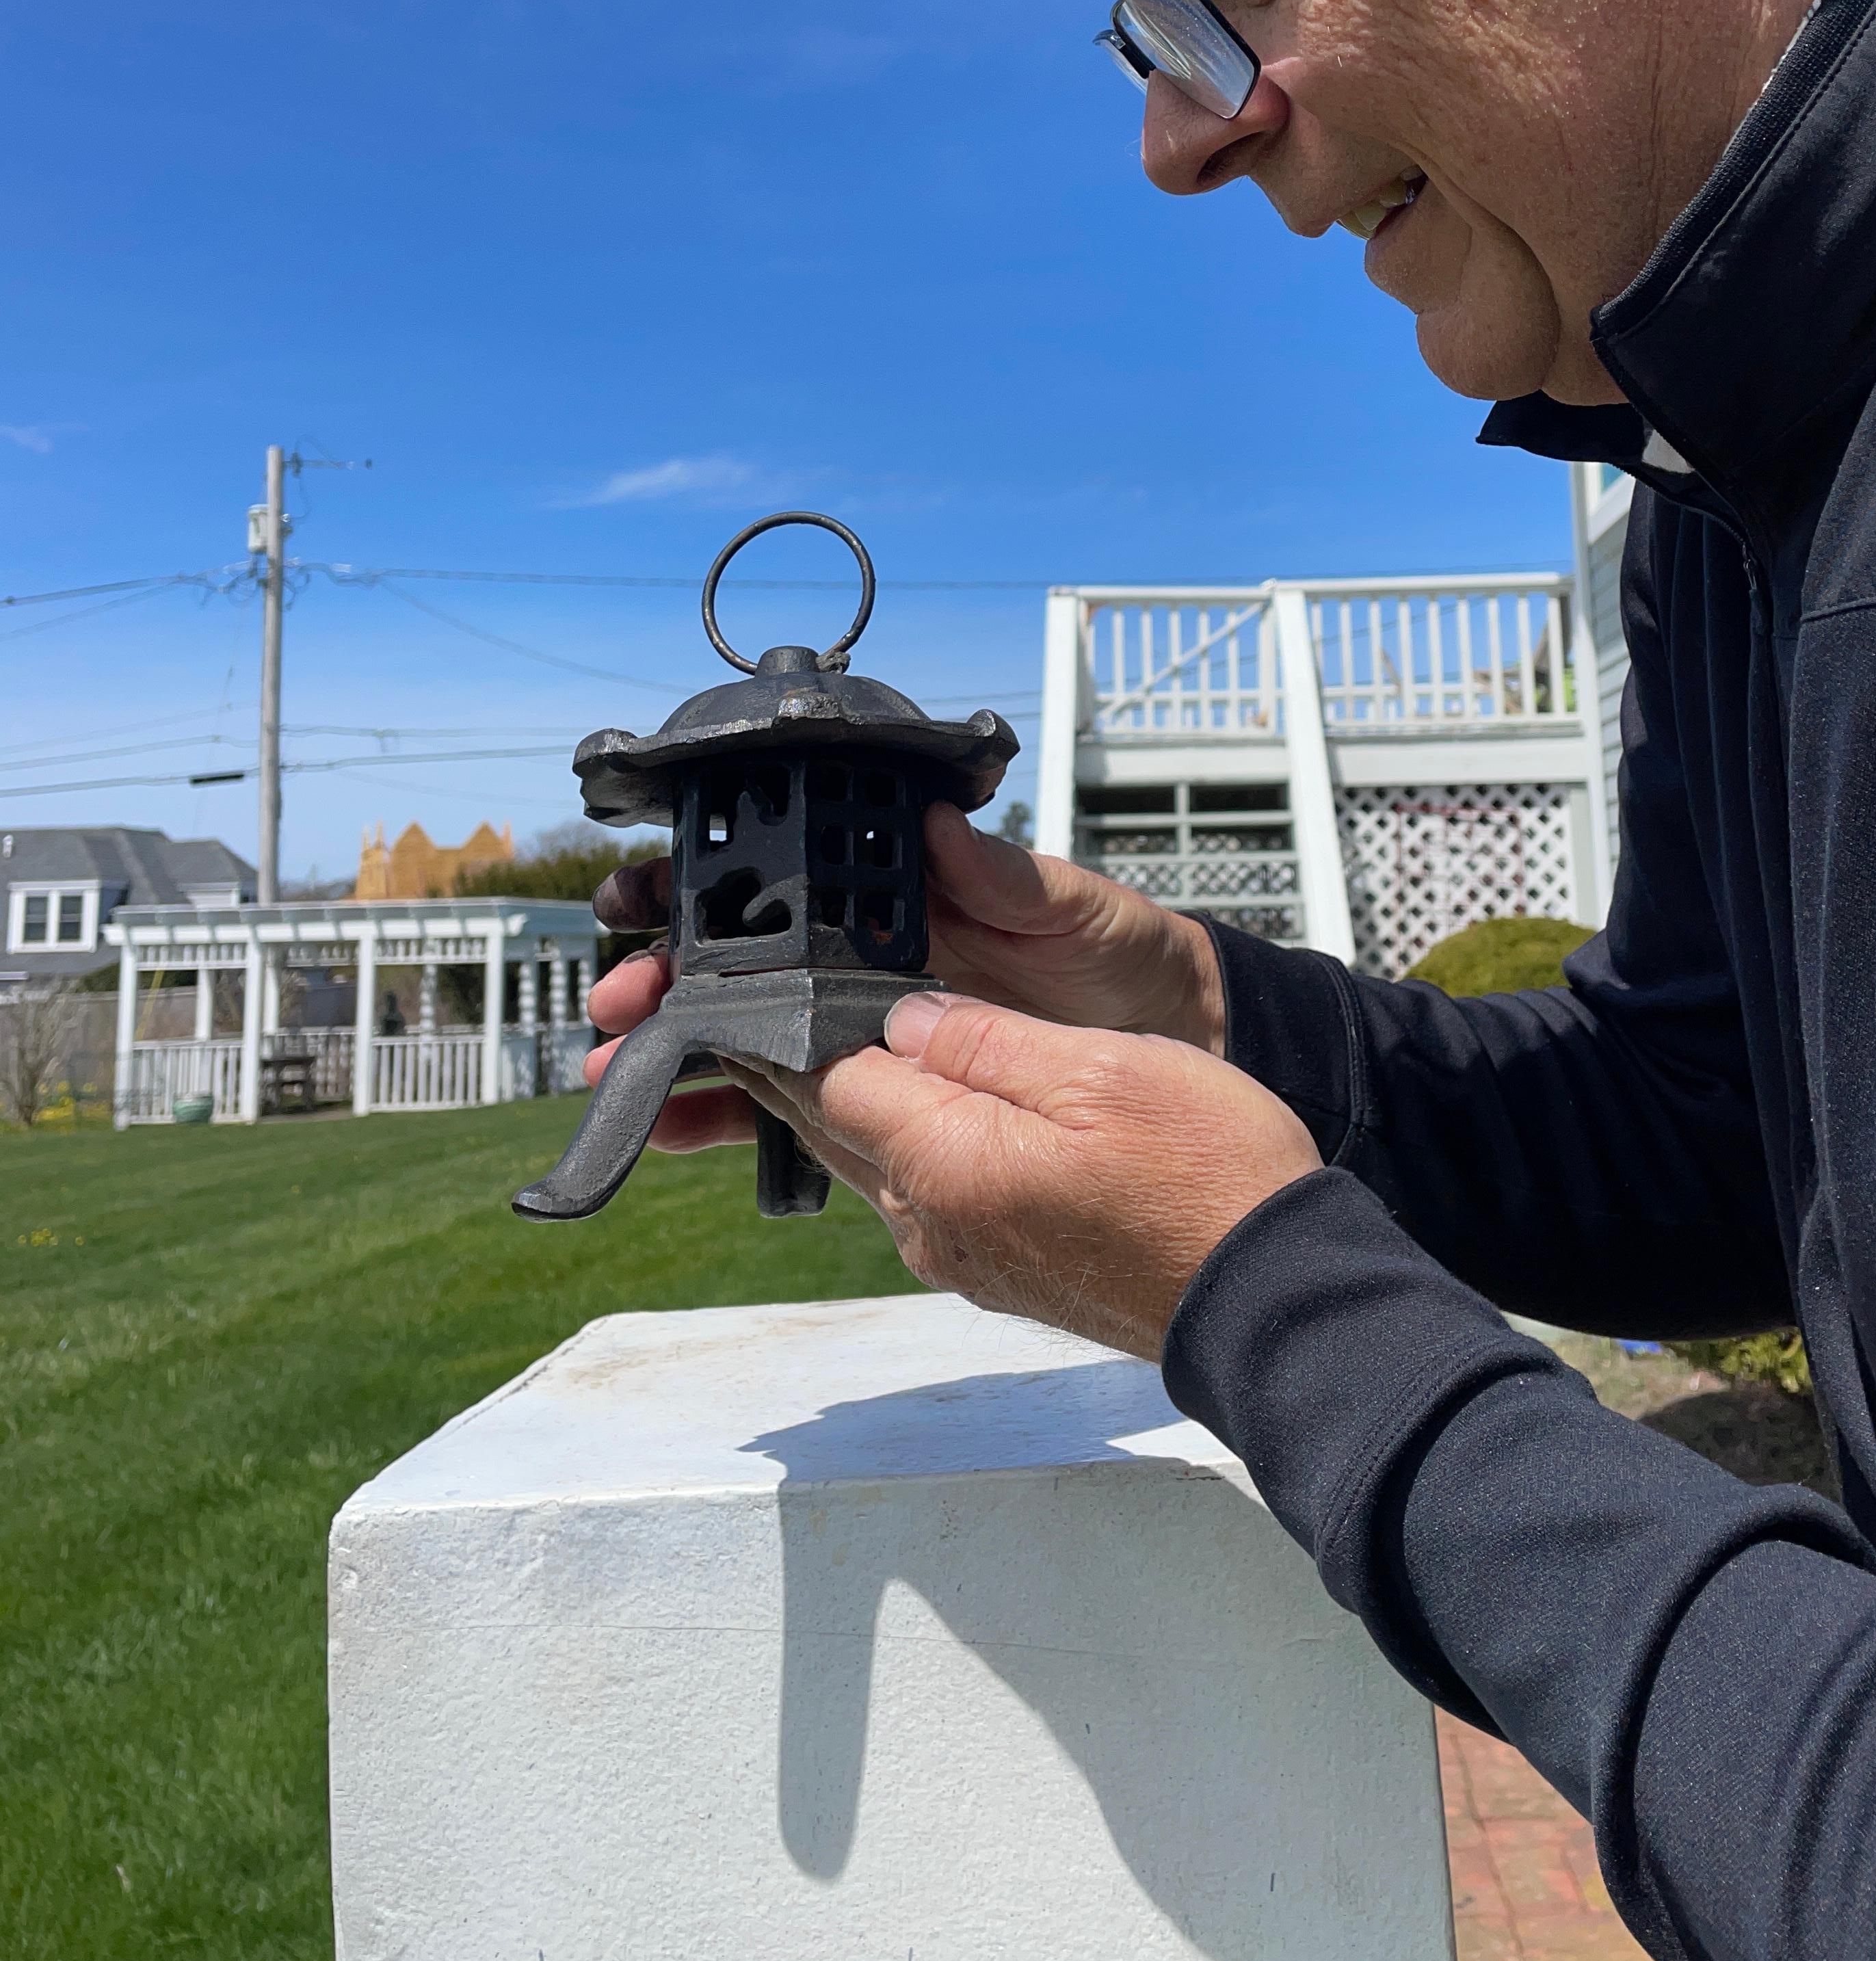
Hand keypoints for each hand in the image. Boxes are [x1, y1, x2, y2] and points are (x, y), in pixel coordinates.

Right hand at [582, 808, 1226, 1153]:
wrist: (1171, 1040)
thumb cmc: (1119, 954)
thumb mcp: (1073, 907)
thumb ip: (1006, 876)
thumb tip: (940, 827)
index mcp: (895, 896)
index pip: (779, 880)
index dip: (701, 883)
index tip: (646, 898)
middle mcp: (865, 960)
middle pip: (738, 962)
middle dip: (664, 976)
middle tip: (619, 1002)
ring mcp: (867, 1028)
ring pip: (748, 1037)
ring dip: (677, 1054)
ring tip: (620, 1072)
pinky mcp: (884, 1093)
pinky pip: (792, 1106)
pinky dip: (728, 1117)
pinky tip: (678, 1133)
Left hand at [731, 992, 1321, 1359]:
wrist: (1272, 1296)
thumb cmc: (1206, 1177)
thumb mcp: (1100, 1069)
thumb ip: (985, 1039)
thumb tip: (903, 1016)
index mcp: (946, 1164)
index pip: (828, 1081)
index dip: (803, 1021)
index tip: (777, 975)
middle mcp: (936, 1224)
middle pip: (840, 1127)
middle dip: (801, 1067)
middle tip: (769, 1003)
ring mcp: (968, 1255)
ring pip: (880, 1162)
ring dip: (857, 1105)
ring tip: (836, 1034)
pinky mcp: (1003, 1269)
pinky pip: (926, 1194)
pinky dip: (909, 1144)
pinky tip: (924, 1104)